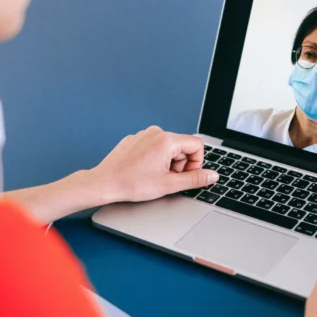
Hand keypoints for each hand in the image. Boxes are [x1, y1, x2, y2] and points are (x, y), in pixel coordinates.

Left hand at [93, 126, 218, 202]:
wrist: (104, 183)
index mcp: (166, 140)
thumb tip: (212, 175)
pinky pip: (153, 146)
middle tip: (166, 179)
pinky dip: (154, 159)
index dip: (196, 163)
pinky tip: (143, 171)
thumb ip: (195, 179)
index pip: (197, 145)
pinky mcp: (134, 139)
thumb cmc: (131, 183)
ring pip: (168, 147)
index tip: (184, 175)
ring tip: (153, 176)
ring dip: (167, 162)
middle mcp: (156, 132)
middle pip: (182, 146)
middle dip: (180, 164)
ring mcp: (143, 134)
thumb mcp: (169, 185)